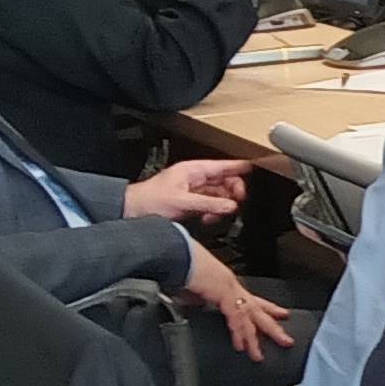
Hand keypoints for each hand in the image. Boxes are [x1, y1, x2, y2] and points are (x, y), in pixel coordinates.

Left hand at [128, 158, 249, 224]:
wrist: (130, 212)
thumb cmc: (148, 201)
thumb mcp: (183, 202)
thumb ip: (209, 204)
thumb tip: (231, 205)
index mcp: (193, 170)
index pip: (223, 166)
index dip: (240, 168)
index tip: (254, 170)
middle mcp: (195, 178)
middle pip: (225, 181)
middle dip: (233, 193)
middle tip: (236, 203)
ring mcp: (193, 191)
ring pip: (219, 195)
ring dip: (222, 205)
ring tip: (218, 215)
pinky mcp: (190, 204)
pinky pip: (210, 206)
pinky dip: (213, 213)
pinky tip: (209, 219)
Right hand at [177, 242, 295, 361]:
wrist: (175, 253)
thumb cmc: (181, 264)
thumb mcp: (191, 287)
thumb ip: (196, 298)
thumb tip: (193, 305)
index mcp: (227, 282)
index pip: (250, 299)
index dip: (266, 308)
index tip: (280, 315)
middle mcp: (232, 285)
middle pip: (257, 309)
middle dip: (272, 325)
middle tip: (286, 340)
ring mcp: (229, 289)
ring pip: (249, 317)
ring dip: (254, 337)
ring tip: (259, 354)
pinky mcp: (223, 294)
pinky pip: (235, 317)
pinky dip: (238, 332)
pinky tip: (242, 345)